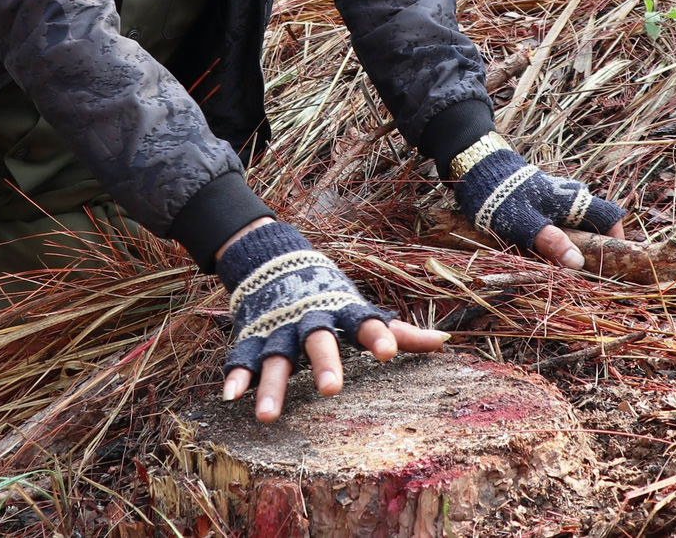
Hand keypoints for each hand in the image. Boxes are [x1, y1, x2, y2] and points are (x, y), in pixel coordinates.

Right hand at [212, 220, 447, 421]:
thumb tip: (445, 343)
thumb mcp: (361, 310)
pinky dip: (236, 376)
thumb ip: (400, 332)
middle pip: (318, 341)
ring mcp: (280, 330)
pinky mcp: (253, 336)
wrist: (275, 259)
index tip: (388, 351)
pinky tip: (231, 397)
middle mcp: (311, 321)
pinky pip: (243, 358)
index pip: (365, 323)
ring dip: (271, 386)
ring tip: (266, 417)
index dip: (378, 335)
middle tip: (333, 389)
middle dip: (325, 363)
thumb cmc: (330, 296)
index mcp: (343, 313)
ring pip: (275, 358)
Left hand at [448, 133, 625, 269]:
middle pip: (594, 227)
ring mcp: (557, 201)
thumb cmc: (504, 197)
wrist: (479, 171)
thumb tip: (579, 264)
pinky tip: (544, 255)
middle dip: (592, 251)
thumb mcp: (527, 224)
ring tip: (561, 270)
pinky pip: (559, 226)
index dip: (618, 240)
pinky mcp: (543, 204)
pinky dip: (557, 241)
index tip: (613, 263)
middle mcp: (571, 199)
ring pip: (575, 228)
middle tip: (582, 275)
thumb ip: (553, 243)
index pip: (611, 217)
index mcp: (575, 201)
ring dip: (572, 248)